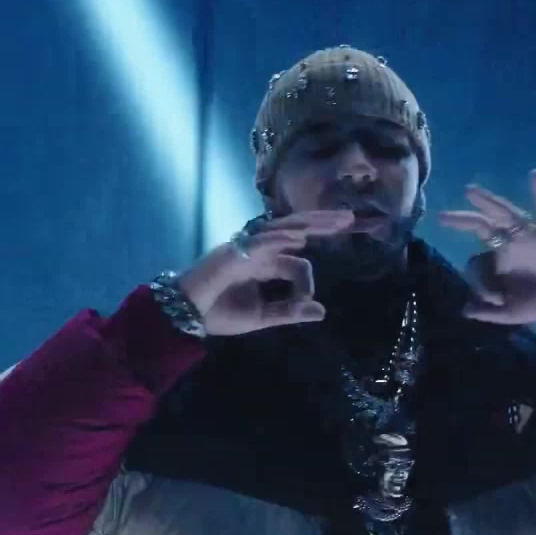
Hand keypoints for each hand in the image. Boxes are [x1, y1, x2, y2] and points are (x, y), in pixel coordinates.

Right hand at [177, 210, 355, 335]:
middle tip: (350, 218)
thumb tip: (322, 311)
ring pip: (281, 228)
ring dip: (308, 223)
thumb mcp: (261, 316)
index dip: (307, 282)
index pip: (297, 262)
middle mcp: (259, 250)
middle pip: (295, 229)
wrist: (185, 314)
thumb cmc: (218, 313)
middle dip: (322, 223)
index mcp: (266, 264)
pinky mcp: (233, 253)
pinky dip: (278, 239)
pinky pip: (259, 242)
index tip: (306, 303)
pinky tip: (298, 237)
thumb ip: (289, 311)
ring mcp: (246, 248)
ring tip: (334, 220)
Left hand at [437, 169, 535, 324]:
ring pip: (504, 213)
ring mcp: (527, 233)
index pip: (476, 264)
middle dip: (462, 219)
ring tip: (469, 190)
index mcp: (496, 259)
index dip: (480, 283)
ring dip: (487, 202)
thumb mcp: (511, 312)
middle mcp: (508, 241)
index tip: (494, 300)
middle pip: (481, 225)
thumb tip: (465, 310)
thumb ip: (490, 312)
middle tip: (442, 217)